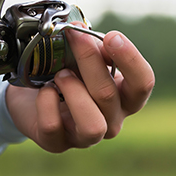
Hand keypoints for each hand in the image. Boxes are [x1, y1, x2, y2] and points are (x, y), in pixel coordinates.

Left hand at [5, 31, 154, 152]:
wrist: (32, 94)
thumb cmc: (67, 71)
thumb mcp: (84, 56)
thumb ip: (93, 46)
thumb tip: (84, 32)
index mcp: (126, 97)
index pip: (144, 83)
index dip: (130, 60)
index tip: (112, 37)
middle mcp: (111, 120)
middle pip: (108, 95)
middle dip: (89, 60)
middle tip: (74, 37)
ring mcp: (85, 137)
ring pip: (91, 124)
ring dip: (73, 92)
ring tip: (61, 74)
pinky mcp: (57, 143)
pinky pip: (54, 127)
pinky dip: (46, 102)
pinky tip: (45, 90)